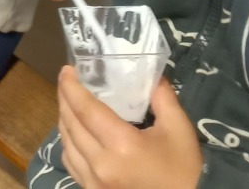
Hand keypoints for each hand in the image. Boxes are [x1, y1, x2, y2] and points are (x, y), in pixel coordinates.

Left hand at [57, 68, 200, 188]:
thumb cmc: (184, 168)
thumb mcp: (178, 127)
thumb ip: (162, 97)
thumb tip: (149, 75)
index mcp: (122, 145)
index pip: (86, 110)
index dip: (72, 88)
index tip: (67, 70)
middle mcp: (101, 165)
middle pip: (71, 126)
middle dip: (65, 100)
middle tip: (67, 80)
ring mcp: (94, 183)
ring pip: (66, 146)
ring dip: (64, 121)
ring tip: (69, 103)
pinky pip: (72, 164)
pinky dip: (69, 144)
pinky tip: (76, 134)